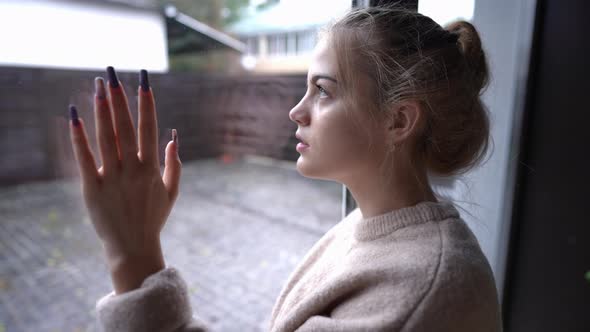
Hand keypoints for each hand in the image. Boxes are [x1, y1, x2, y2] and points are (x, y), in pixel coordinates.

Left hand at [68, 67, 180, 292]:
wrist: (133, 248)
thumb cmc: (153, 219)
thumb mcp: (171, 192)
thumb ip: (174, 165)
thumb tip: (173, 137)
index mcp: (152, 168)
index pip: (149, 128)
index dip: (146, 103)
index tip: (144, 81)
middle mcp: (133, 169)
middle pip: (125, 126)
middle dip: (119, 98)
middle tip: (112, 73)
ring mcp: (112, 178)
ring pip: (106, 137)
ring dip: (102, 110)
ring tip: (98, 86)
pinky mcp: (92, 189)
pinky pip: (85, 158)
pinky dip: (79, 137)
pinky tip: (74, 116)